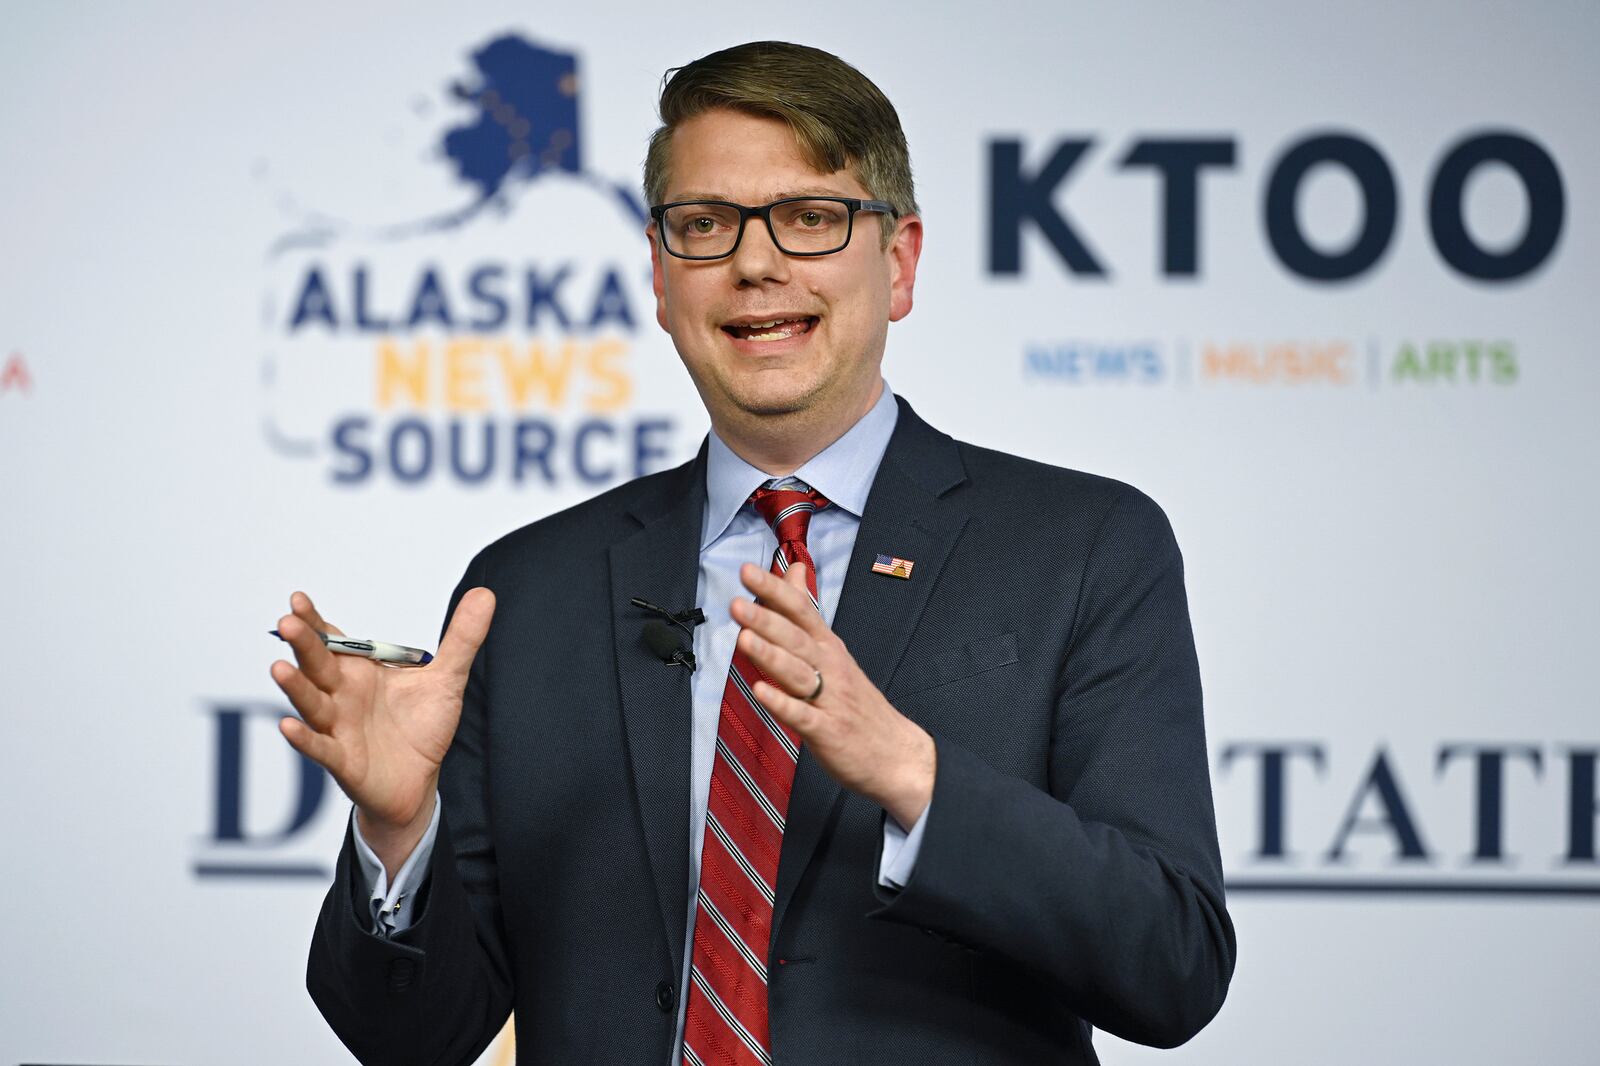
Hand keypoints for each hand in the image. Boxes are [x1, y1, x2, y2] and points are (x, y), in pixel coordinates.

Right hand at [270, 588, 494, 870]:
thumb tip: (485, 594)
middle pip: (317, 665)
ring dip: (295, 686)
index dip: (315, 621)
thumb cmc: (421, 727)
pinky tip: (289, 725)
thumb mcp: (447, 679)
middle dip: (303, 643)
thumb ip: (461, 639)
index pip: (332, 640)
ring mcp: (338, 727)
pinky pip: (320, 748)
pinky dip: (304, 738)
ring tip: (279, 668)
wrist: (420, 782)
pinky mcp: (343, 761)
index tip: (298, 600)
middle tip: (287, 622)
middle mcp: (342, 696)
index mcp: (361, 671)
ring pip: (312, 703)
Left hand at [732, 562, 934, 827]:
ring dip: (770, 655)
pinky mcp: (827, 731)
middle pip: (796, 638)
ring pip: (797, 673)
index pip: (800, 610)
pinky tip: (760, 692)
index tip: (747, 571)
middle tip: (738, 604)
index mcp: (829, 647)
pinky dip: (782, 704)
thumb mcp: (834, 650)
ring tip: (744, 639)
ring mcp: (830, 699)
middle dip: (766, 619)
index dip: (774, 590)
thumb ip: (807, 612)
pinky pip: (802, 716)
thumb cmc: (857, 701)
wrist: (897, 754)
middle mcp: (830, 667)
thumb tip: (794, 570)